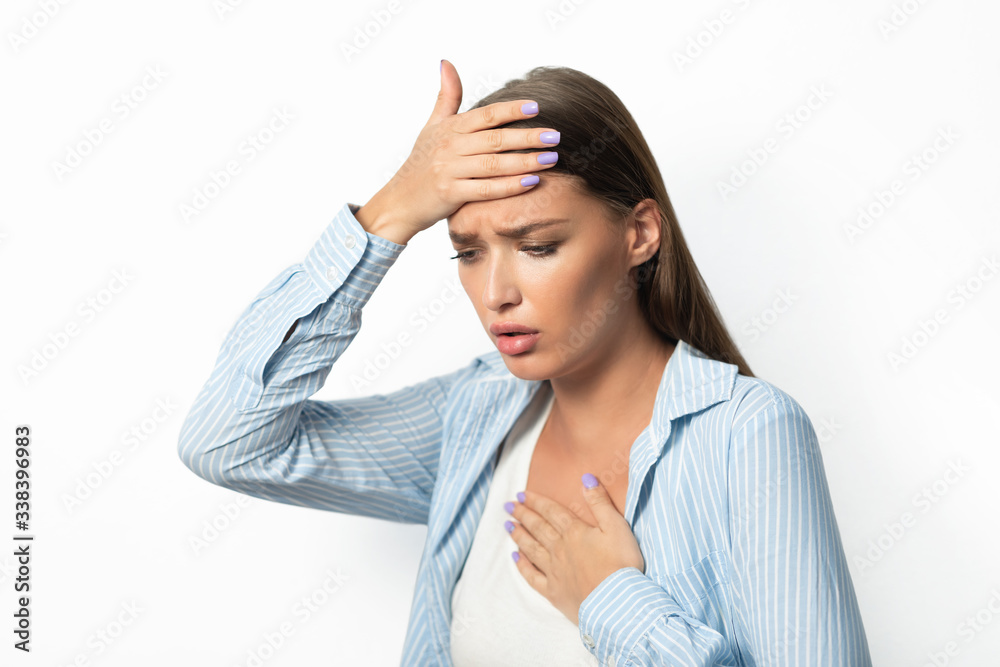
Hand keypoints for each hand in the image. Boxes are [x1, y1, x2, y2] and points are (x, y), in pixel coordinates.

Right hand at [356, 59, 560, 243]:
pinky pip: (486, 189)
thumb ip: (446, 97)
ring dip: (525, 161)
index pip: (486, 115)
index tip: (536, 108)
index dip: (511, 110)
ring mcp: (449, 170)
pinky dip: (510, 186)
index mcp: (450, 128)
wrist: (400, 201)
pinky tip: (532, 182)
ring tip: (551, 159)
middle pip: (495, 139)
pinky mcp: (450, 194)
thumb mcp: (431, 126)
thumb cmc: (421, 163)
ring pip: (494, 164)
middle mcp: (449, 146)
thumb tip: (447, 63)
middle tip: (555, 136)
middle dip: (527, 137)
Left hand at [503, 474, 645, 625]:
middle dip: (522, 515)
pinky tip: (515, 559)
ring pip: (531, 549)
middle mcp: (559, 549)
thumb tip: (586, 478)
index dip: (536, 501)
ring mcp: (554, 571)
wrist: (616, 604)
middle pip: (537, 528)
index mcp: (574, 532)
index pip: (551, 512)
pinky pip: (532, 577)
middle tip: (508, 506)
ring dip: (519, 536)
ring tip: (508, 526)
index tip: (521, 494)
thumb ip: (600, 502)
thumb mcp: (617, 527)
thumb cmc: (621, 564)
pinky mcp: (554, 592)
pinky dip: (522, 567)